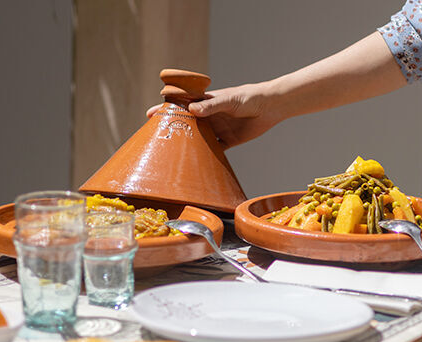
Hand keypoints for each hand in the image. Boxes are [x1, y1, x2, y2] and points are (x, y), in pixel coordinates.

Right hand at [146, 82, 283, 148]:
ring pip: (199, 138)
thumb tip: (193, 110)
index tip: (150, 114)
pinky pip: (215, 149)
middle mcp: (210, 115)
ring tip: (171, 154)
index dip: (167, 110)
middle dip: (173, 130)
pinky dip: (206, 156)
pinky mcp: (229, 140)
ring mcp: (218, 128)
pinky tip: (196, 164)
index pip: (182, 105)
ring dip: (188, 145)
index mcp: (207, 102)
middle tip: (156, 138)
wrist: (271, 106)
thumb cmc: (249, 97)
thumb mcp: (230, 100)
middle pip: (187, 124)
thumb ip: (212, 105)